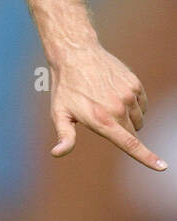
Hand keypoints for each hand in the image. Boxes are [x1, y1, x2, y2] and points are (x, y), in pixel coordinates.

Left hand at [50, 44, 165, 170]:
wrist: (76, 54)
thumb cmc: (65, 87)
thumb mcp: (59, 113)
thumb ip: (64, 136)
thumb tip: (56, 153)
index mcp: (103, 121)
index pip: (130, 144)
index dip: (147, 158)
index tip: (162, 166)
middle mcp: (119, 109)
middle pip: (133, 133)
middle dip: (122, 132)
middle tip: (101, 117)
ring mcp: (129, 95)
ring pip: (139, 119)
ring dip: (128, 118)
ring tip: (106, 103)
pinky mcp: (135, 84)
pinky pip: (142, 104)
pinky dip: (133, 104)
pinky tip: (115, 94)